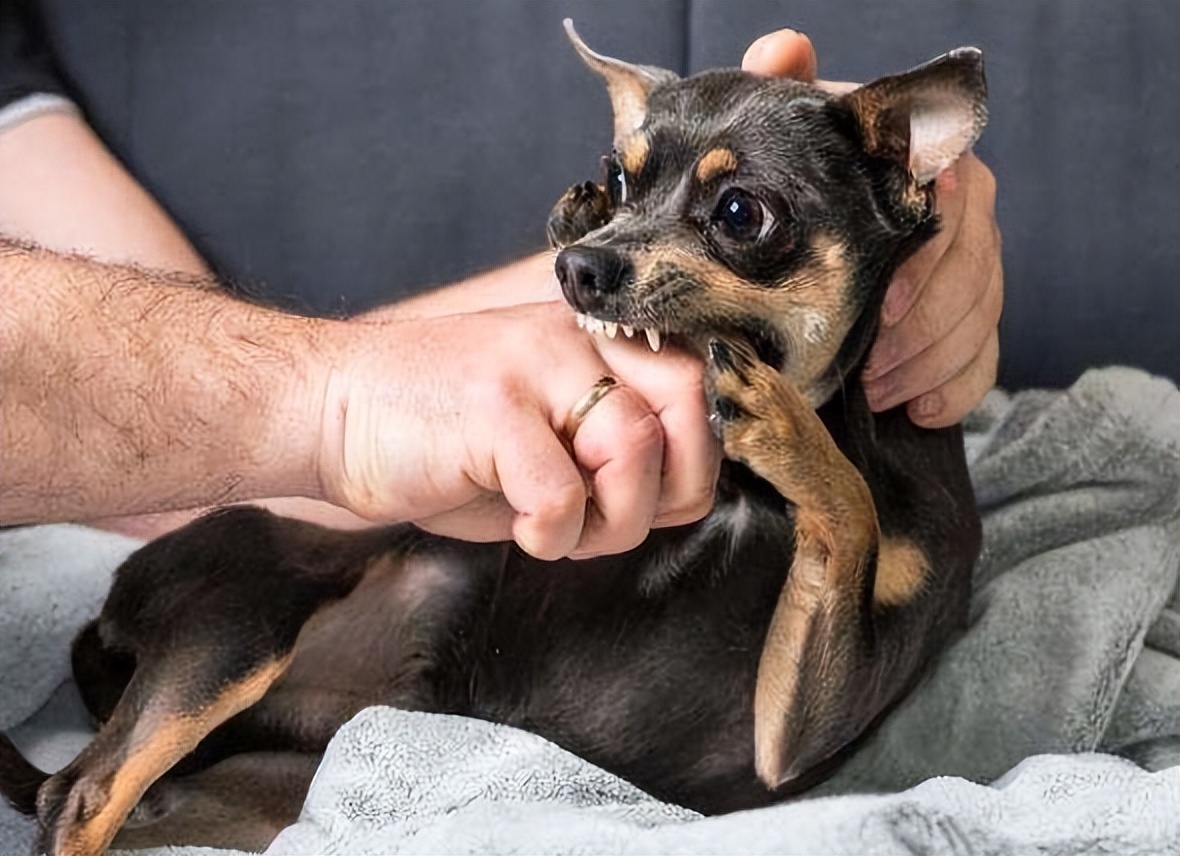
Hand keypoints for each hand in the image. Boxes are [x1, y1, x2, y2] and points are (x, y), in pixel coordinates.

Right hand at [314, 301, 716, 559]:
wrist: (329, 411)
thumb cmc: (438, 436)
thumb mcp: (544, 434)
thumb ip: (614, 449)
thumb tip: (682, 494)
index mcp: (593, 340)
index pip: (699, 389)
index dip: (692, 463)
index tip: (649, 503)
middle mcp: (573, 338)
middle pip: (690, 403)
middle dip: (671, 488)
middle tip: (613, 519)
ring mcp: (533, 365)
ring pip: (635, 448)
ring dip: (609, 521)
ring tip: (558, 526)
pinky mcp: (492, 406)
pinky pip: (563, 493)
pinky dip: (551, 533)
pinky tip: (520, 528)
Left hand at [742, 30, 1002, 426]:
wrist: (801, 233)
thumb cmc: (801, 183)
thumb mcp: (790, 140)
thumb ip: (789, 90)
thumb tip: (786, 49)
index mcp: (931, 171)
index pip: (958, 211)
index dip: (926, 266)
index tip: (884, 309)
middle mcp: (964, 216)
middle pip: (975, 273)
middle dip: (925, 330)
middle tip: (872, 367)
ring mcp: (972, 270)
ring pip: (981, 320)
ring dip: (929, 364)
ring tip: (878, 391)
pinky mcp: (969, 321)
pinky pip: (984, 360)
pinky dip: (953, 390)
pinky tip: (915, 409)